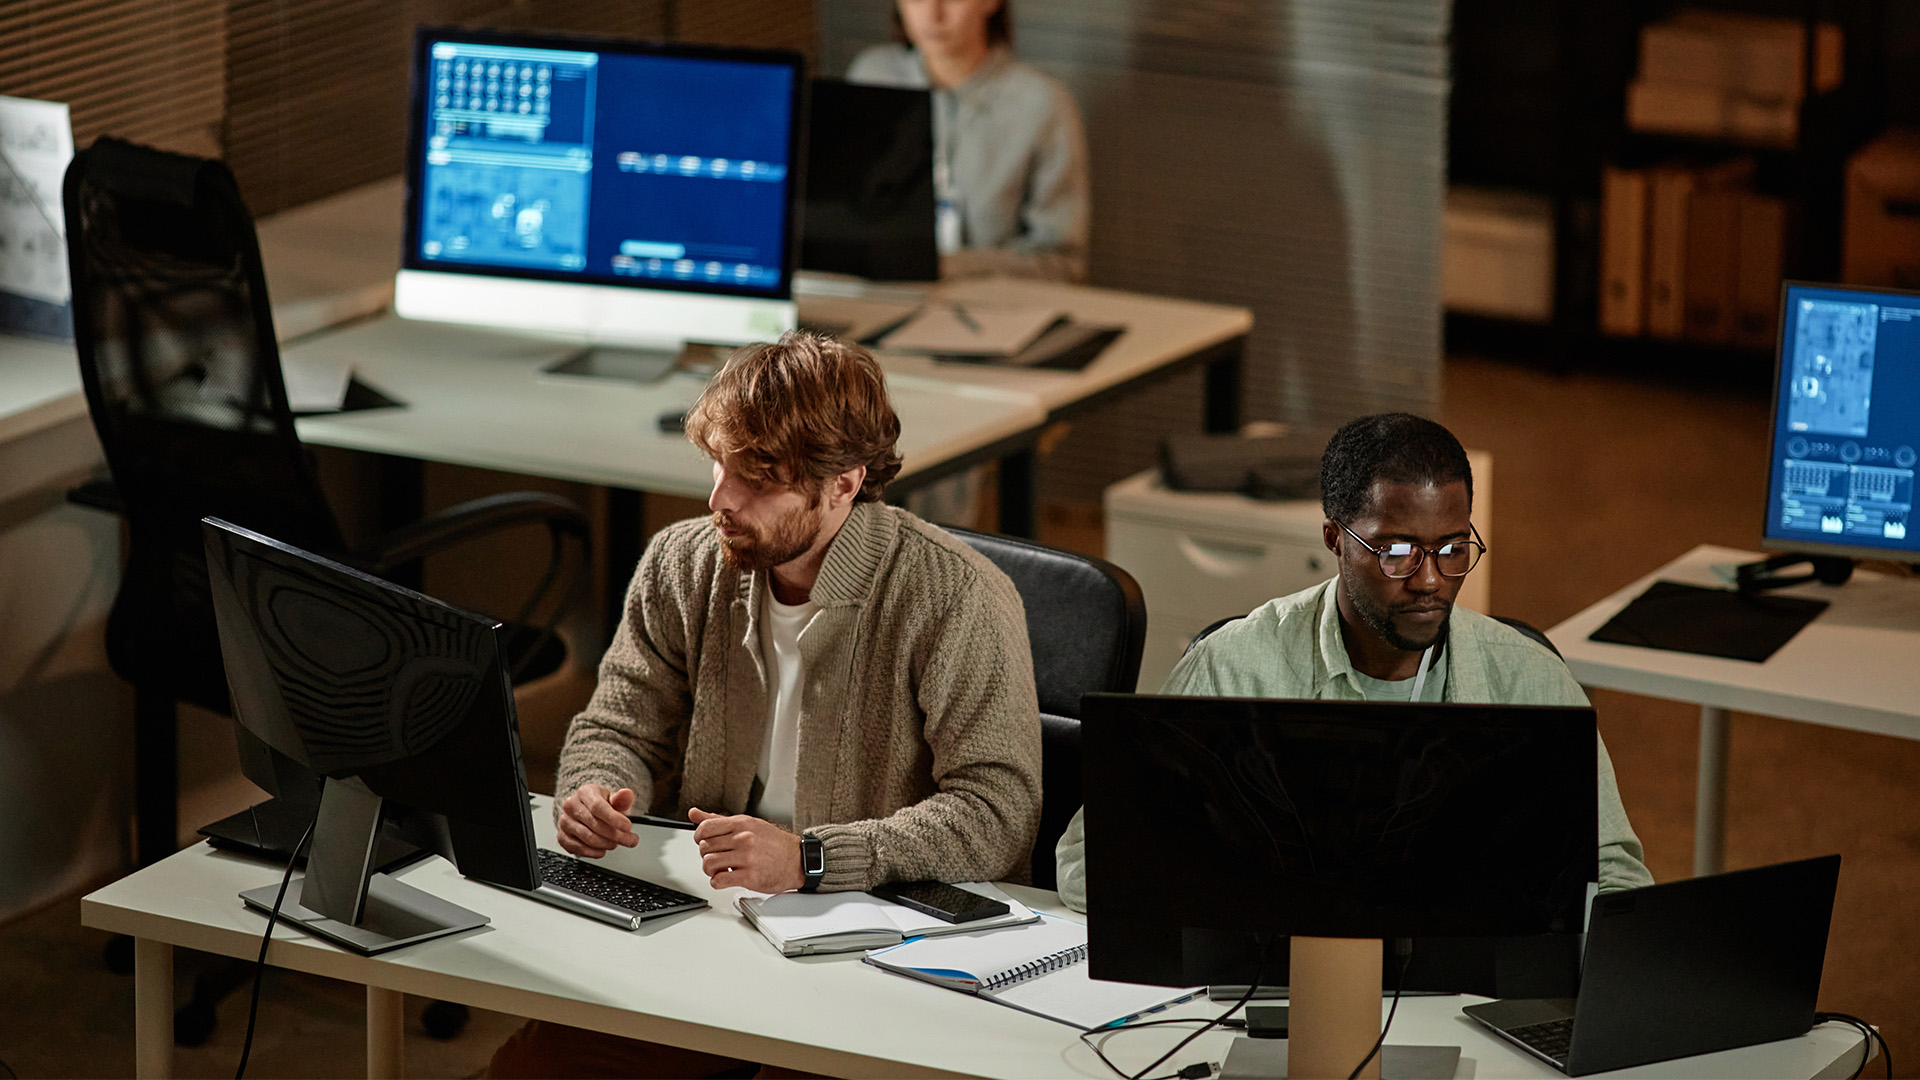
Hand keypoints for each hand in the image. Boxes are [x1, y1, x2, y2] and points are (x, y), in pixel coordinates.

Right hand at [557, 784, 636, 856]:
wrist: (587, 811)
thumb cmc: (601, 805)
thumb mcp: (613, 799)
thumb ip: (622, 798)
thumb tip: (627, 794)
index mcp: (584, 792)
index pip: (598, 807)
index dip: (614, 818)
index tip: (628, 827)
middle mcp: (571, 806)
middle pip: (595, 825)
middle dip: (616, 835)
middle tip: (630, 839)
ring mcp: (565, 822)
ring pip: (588, 838)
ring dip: (608, 844)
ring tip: (618, 843)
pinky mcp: (562, 837)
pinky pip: (580, 849)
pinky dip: (596, 852)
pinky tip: (604, 848)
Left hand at [689, 808, 803, 892]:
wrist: (798, 860)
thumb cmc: (774, 843)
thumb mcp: (748, 824)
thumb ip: (718, 820)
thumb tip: (694, 814)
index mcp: (741, 824)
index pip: (705, 827)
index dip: (699, 837)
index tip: (703, 842)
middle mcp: (743, 839)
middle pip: (705, 847)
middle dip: (706, 855)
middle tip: (717, 858)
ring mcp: (746, 857)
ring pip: (709, 864)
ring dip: (710, 870)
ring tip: (720, 870)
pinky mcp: (749, 876)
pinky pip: (719, 881)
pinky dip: (716, 882)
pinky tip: (724, 879)